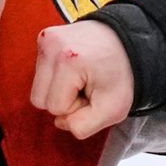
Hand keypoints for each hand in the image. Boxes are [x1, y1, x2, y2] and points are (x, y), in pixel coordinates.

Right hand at [32, 20, 133, 137]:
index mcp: (69, 60)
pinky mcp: (44, 38)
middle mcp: (52, 45)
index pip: (55, 108)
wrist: (126, 42)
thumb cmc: (121, 74)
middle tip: (86, 86)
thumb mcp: (112, 109)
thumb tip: (59, 122)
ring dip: (59, 89)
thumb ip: (83, 126)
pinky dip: (56, 77)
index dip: (75, 107)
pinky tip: (75, 69)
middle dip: (63, 100)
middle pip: (39, 100)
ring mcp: (46, 39)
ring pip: (38, 88)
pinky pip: (40, 73)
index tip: (93, 92)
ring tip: (81, 78)